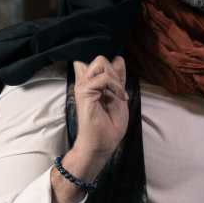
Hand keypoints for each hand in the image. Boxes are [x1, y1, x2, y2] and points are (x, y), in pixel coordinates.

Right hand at [67, 55, 128, 174]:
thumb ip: (118, 78)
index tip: (120, 87)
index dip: (115, 69)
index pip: (102, 62)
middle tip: (119, 93)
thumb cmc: (109, 126)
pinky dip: (116, 86)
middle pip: (101, 59)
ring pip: (101, 63)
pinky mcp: (84, 92)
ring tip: (119, 95)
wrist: (102, 144)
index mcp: (92, 83)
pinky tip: (120, 98)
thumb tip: (118, 58)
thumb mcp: (119, 96)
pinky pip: (104, 77)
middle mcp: (85, 82)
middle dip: (115, 73)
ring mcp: (83, 86)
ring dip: (115, 79)